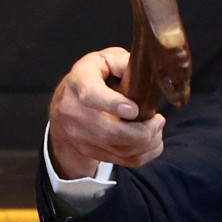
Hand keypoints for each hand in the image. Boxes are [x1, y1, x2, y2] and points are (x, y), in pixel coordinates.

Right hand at [48, 47, 165, 178]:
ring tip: (156, 127)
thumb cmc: (90, 79)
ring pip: (121, 150)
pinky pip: (126, 161)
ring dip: (148, 142)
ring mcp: (82, 137)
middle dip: (143, 130)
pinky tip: (153, 140)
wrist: (64, 108)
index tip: (134, 109)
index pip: (91, 96)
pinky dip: (146, 153)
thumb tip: (143, 72)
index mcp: (79, 83)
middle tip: (158, 119)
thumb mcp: (102, 60)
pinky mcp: (93, 153)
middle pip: (110, 132)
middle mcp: (75, 113)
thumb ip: (122, 62)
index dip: (113, 104)